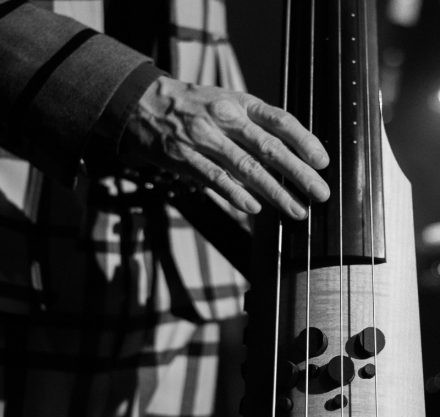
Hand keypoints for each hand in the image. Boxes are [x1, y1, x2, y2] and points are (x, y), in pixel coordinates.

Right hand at [124, 76, 329, 219]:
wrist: (144, 103)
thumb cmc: (193, 106)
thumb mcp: (226, 102)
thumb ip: (253, 124)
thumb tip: (285, 154)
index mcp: (240, 103)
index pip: (281, 120)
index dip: (305, 141)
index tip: (323, 162)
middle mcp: (226, 118)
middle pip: (270, 148)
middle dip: (299, 173)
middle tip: (320, 193)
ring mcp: (205, 138)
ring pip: (247, 168)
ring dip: (275, 192)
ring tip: (296, 210)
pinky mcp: (185, 157)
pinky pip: (215, 179)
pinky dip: (236, 195)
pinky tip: (254, 209)